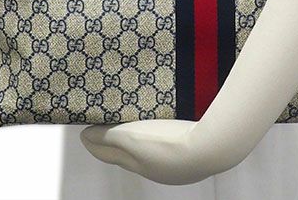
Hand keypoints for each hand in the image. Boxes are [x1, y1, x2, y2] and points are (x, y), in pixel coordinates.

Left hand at [80, 119, 222, 184]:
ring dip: (141, 142)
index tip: (86, 133)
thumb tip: (87, 136)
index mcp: (138, 164)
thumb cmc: (171, 143)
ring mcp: (174, 166)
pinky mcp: (192, 157)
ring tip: (138, 127)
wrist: (211, 147)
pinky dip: (162, 140)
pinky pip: (170, 148)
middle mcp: (154, 169)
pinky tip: (169, 131)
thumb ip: (108, 136)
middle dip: (116, 143)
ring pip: (150, 152)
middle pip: (128, 156)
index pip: (108, 155)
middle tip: (108, 128)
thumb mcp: (131, 136)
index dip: (96, 144)